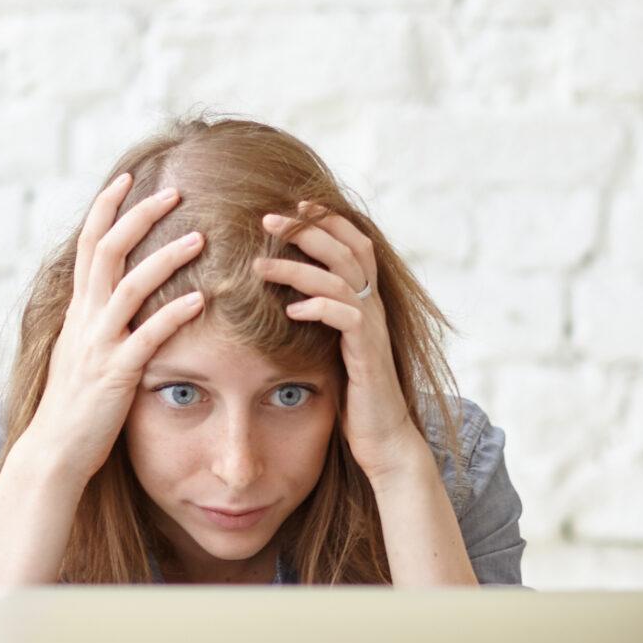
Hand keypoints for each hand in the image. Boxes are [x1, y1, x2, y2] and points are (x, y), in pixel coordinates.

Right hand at [17, 173, 209, 486]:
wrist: (54, 451)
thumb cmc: (75, 406)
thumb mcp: (81, 352)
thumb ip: (96, 322)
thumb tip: (113, 297)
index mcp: (78, 310)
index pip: (89, 245)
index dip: (105, 208)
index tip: (127, 178)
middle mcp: (84, 319)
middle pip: (107, 250)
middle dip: (138, 216)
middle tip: (173, 191)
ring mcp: (98, 344)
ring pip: (129, 286)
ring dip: (165, 257)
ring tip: (198, 237)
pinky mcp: (115, 373)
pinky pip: (147, 336)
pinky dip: (174, 314)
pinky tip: (202, 298)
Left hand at [261, 201, 426, 484]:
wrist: (382, 437)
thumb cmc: (352, 395)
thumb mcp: (331, 347)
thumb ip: (318, 318)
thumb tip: (282, 298)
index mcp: (364, 301)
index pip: (353, 244)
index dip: (328, 220)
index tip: (295, 204)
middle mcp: (373, 308)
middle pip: (348, 250)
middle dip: (308, 229)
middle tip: (268, 217)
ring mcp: (372, 330)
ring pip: (340, 280)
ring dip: (298, 268)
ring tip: (260, 265)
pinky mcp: (368, 355)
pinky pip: (346, 318)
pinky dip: (318, 308)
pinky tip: (291, 310)